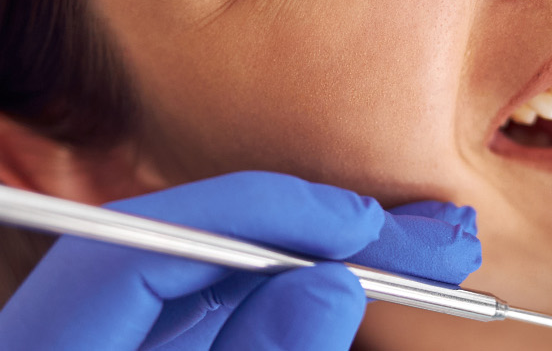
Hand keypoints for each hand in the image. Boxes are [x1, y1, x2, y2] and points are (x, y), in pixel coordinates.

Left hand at [0, 171, 480, 350]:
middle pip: (172, 260)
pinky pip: (189, 330)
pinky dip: (267, 314)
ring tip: (410, 270)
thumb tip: (330, 287)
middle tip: (420, 243)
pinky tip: (338, 299)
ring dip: (303, 276)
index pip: (131, 250)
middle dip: (303, 245)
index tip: (358, 226)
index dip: (254, 221)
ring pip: (193, 293)